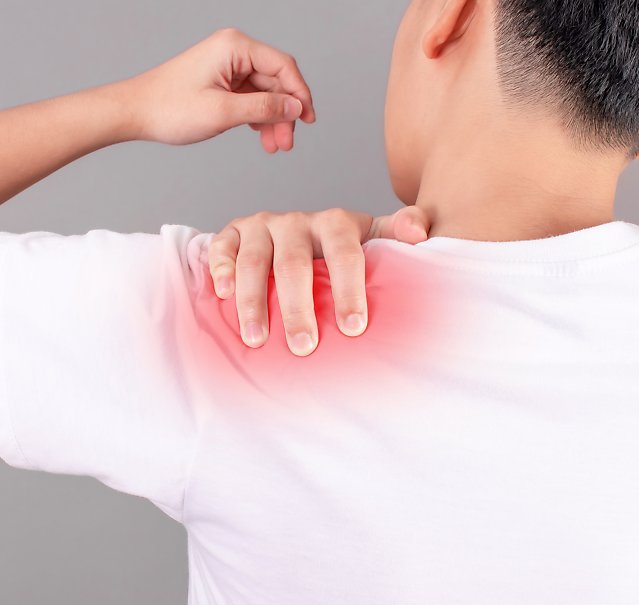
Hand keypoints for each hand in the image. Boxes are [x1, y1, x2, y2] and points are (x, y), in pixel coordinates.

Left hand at [122, 27, 316, 152]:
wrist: (135, 113)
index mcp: (235, 47)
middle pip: (276, 81)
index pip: (283, 66)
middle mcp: (233, 51)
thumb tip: (295, 108)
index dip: (300, 94)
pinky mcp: (221, 81)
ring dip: (272, 119)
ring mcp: (227, 66)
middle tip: (286, 143)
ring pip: (264, 92)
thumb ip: (263, 108)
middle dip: (284, 113)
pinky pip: (250, 97)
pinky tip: (261, 136)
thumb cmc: (168, 108)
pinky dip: (257, 117)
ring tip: (274, 146)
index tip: (308, 120)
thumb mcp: (222, 112)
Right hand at [203, 207, 431, 355]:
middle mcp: (295, 222)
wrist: (290, 235)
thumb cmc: (335, 251)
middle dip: (297, 308)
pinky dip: (219, 269)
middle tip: (303, 347)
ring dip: (253, 302)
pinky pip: (221, 247)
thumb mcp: (371, 239)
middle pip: (294, 263)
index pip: (345, 251)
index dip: (349, 288)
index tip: (353, 328)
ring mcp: (261, 227)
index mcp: (334, 223)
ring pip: (254, 262)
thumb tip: (420, 234)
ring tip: (257, 339)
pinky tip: (222, 295)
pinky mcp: (232, 234)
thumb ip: (396, 235)